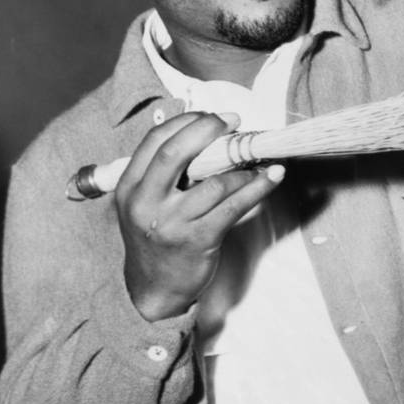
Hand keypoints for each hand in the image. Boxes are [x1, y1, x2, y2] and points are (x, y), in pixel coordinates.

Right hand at [115, 112, 285, 321]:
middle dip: (208, 130)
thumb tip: (210, 134)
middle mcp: (145, 203)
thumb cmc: (157, 236)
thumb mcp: (147, 202)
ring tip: (260, 159)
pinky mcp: (197, 240)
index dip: (187, 122)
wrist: (154, 288)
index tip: (214, 116)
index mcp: (130, 186)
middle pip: (175, 153)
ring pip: (213, 182)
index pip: (155, 140)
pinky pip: (233, 206)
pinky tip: (272, 177)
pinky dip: (257, 187)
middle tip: (235, 122)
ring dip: (242, 166)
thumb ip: (165, 172)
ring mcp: (170, 223)